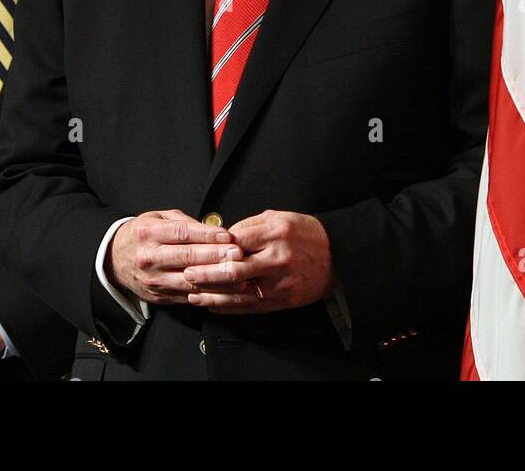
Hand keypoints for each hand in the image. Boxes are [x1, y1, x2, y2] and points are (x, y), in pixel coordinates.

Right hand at [107, 209, 243, 305]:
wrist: (113, 259)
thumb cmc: (142, 235)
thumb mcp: (158, 218)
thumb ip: (185, 222)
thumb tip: (213, 230)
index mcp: (149, 233)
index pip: (182, 234)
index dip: (207, 235)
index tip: (228, 236)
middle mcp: (149, 258)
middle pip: (187, 258)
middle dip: (216, 257)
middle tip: (238, 255)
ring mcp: (153, 280)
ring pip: (189, 281)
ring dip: (216, 280)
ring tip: (238, 275)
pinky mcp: (158, 296)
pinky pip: (186, 296)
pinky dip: (207, 294)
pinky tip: (224, 290)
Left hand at [183, 210, 333, 313]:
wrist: (337, 255)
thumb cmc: (305, 234)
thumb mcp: (280, 217)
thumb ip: (250, 225)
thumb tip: (223, 236)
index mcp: (275, 233)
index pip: (235, 241)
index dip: (214, 247)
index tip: (197, 249)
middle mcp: (277, 258)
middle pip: (233, 269)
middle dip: (206, 273)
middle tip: (187, 273)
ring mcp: (280, 282)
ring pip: (239, 292)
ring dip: (213, 295)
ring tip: (193, 293)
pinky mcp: (282, 300)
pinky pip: (250, 307)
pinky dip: (229, 308)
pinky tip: (214, 305)